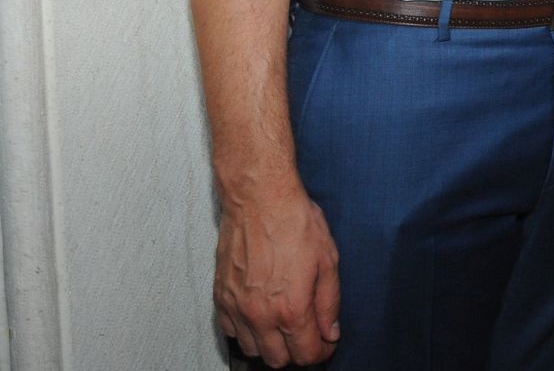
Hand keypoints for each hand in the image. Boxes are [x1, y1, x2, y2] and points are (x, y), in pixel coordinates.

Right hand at [212, 182, 340, 366]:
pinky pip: (230, 331)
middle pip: (277, 360)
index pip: (307, 353)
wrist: (259, 200)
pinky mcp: (221, 297)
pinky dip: (246, 331)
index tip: (326, 342)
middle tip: (308, 334)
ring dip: (270, 344)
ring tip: (284, 325)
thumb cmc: (295, 223)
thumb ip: (329, 302)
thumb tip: (330, 331)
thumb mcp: (328, 261)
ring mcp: (237, 308)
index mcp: (291, 308)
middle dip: (297, 352)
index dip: (321, 351)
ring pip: (253, 350)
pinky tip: (260, 315)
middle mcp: (261, 315)